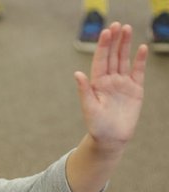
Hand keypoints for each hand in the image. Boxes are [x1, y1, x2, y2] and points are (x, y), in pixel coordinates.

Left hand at [74, 22, 147, 150]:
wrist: (111, 139)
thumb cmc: (96, 126)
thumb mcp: (89, 108)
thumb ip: (84, 90)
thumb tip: (77, 73)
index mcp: (97, 83)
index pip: (100, 60)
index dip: (103, 46)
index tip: (106, 32)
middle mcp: (109, 80)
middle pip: (112, 56)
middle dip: (114, 40)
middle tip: (117, 24)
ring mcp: (122, 84)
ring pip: (124, 60)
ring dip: (125, 45)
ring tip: (127, 29)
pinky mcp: (135, 89)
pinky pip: (138, 71)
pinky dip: (139, 60)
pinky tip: (141, 48)